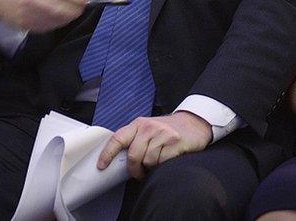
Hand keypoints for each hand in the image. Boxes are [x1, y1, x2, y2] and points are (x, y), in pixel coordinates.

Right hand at [0, 0, 88, 32]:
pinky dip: (58, 22)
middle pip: (61, 8)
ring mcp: (27, 14)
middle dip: (76, 9)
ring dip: (69, 17)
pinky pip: (48, 26)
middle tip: (82, 7)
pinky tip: (60, 18)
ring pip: (57, 19)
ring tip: (73, 12)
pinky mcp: (25, 25)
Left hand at [96, 111, 212, 179]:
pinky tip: (167, 159)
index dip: (107, 153)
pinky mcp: (175, 142)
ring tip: (156, 161)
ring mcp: (162, 134)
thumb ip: (134, 139)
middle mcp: (149, 127)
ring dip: (151, 167)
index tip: (101, 166)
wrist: (193, 123)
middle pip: (134, 155)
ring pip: (148, 161)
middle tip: (139, 173)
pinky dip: (162, 165)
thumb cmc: (167, 130)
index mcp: (138, 124)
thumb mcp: (148, 129)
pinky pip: (162, 162)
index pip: (118, 138)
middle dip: (134, 169)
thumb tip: (117, 161)